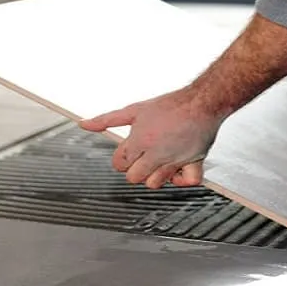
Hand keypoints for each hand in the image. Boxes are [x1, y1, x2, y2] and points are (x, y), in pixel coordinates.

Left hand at [79, 87, 223, 188]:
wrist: (202, 101)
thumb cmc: (170, 105)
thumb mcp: (134, 109)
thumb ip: (107, 120)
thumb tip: (84, 124)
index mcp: (139, 141)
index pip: (119, 164)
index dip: (122, 158)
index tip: (129, 152)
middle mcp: (156, 154)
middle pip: (133, 178)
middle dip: (135, 169)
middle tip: (143, 156)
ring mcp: (174, 160)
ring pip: (155, 184)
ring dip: (155, 175)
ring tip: (159, 161)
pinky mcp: (194, 162)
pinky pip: (188, 182)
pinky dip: (182, 180)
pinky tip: (178, 170)